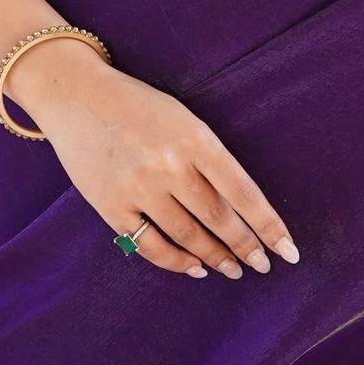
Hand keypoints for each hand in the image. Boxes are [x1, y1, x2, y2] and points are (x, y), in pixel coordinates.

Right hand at [6, 41, 299, 278]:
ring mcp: (138, 188)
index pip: (244, 193)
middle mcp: (169, 165)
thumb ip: (211, 159)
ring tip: (233, 268)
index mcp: (195, 138)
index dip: (269, 226)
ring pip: (189, 236)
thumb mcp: (184, 118)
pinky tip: (194, 267)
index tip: (289, 251)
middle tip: (262, 265)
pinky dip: (176, 261)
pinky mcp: (111, 206)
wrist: (75, 96)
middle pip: (219, 219)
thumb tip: (242, 210)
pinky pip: (150, 245)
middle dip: (247, 247)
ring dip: (215, 258)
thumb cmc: (139, 106)